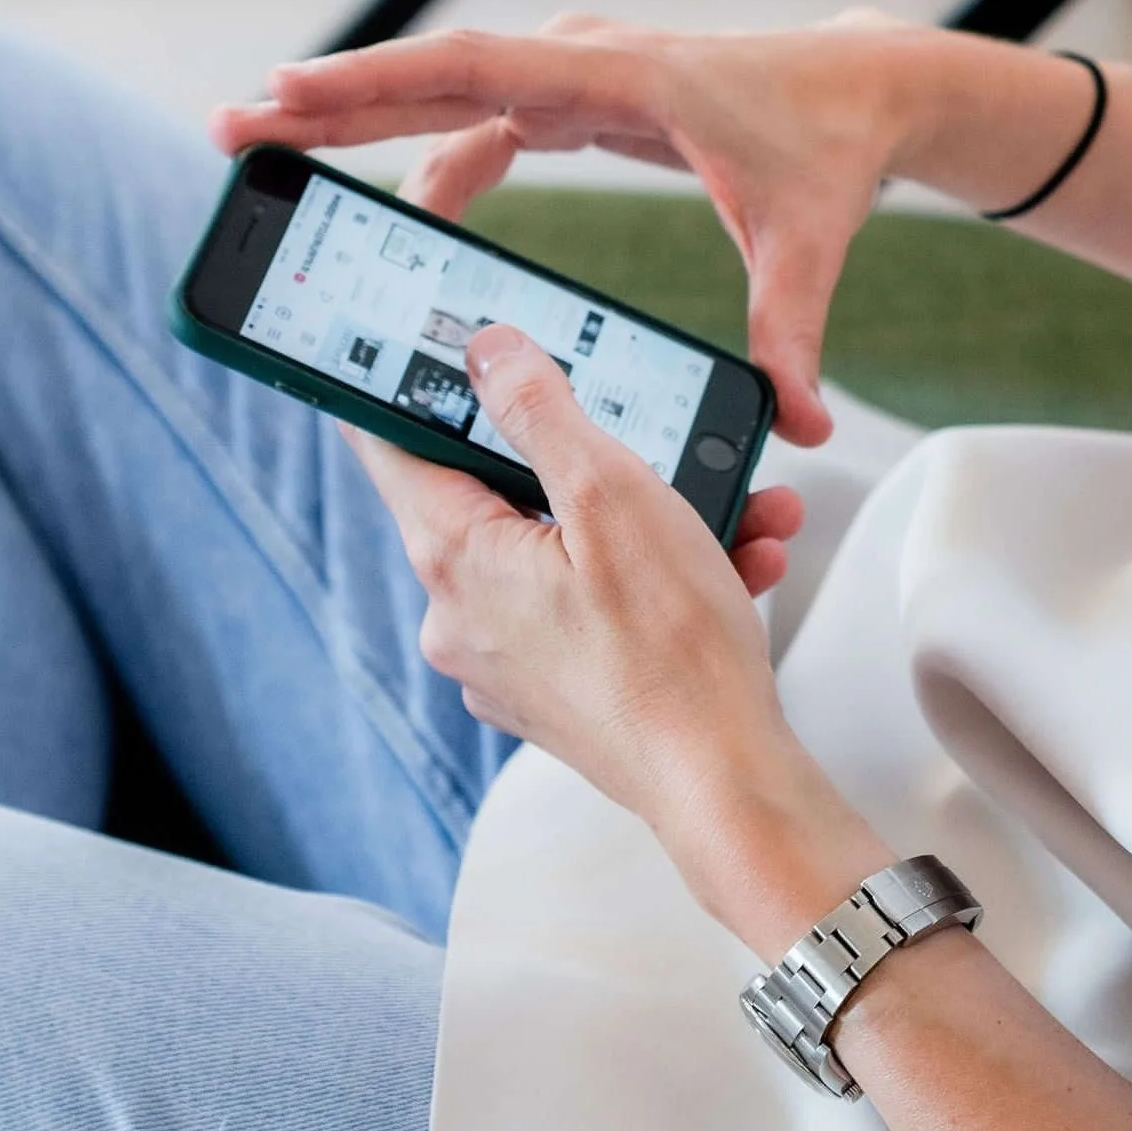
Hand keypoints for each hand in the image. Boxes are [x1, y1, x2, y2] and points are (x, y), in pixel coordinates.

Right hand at [214, 12, 950, 446]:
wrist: (864, 88)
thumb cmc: (829, 152)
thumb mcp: (808, 243)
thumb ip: (791, 332)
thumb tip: (796, 426)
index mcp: (622, 80)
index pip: (476, 68)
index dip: (377, 80)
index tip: (290, 90)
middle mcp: (583, 63)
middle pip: (432, 74)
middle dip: (329, 100)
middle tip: (232, 125)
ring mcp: (575, 75)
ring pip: (446, 93)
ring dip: (363, 120)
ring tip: (273, 153)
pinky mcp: (578, 97)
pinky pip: (482, 118)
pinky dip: (427, 149)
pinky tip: (391, 204)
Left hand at [355, 323, 885, 949]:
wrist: (725, 784)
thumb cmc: (670, 647)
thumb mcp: (609, 492)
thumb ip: (538, 408)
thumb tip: (485, 350)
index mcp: (454, 558)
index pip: (392, 442)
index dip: (411, 384)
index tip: (430, 345)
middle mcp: (461, 617)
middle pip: (503, 491)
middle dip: (597, 456)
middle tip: (661, 433)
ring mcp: (508, 662)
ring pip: (568, 549)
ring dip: (655, 517)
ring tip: (739, 507)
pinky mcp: (557, 693)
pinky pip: (595, 605)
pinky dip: (659, 576)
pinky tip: (735, 563)